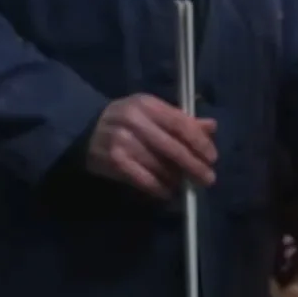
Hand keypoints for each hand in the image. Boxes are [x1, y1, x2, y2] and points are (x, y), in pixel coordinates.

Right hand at [86, 93, 216, 198]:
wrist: (85, 129)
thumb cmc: (127, 120)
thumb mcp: (151, 112)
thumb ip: (181, 120)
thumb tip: (212, 127)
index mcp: (147, 104)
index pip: (180, 123)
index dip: (199, 142)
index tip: (212, 157)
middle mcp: (135, 121)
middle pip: (173, 147)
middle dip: (194, 165)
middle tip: (208, 179)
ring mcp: (123, 141)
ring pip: (160, 166)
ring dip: (177, 179)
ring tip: (186, 185)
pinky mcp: (114, 161)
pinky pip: (144, 179)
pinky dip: (159, 188)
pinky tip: (168, 192)